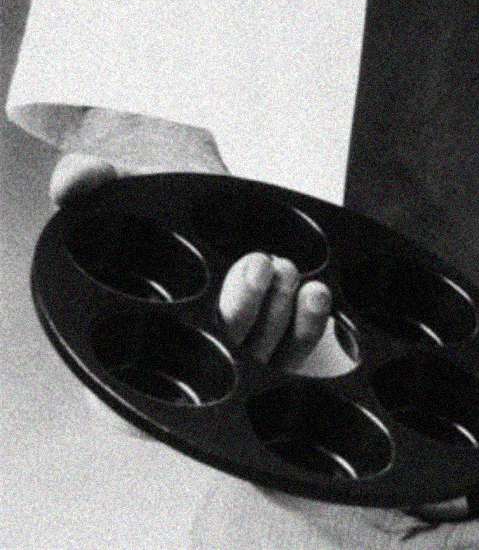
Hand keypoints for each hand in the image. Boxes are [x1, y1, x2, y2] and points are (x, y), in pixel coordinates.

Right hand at [51, 149, 331, 371]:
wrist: (189, 192)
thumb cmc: (145, 202)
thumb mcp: (114, 187)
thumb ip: (88, 180)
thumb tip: (72, 182)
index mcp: (117, 355)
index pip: (134, 390)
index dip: (167, 373)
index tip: (195, 317)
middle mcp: (172, 375)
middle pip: (210, 379)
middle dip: (238, 321)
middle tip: (253, 266)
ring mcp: (226, 367)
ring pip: (257, 371)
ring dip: (277, 323)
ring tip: (282, 268)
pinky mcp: (268, 349)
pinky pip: (291, 358)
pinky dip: (306, 329)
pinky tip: (314, 293)